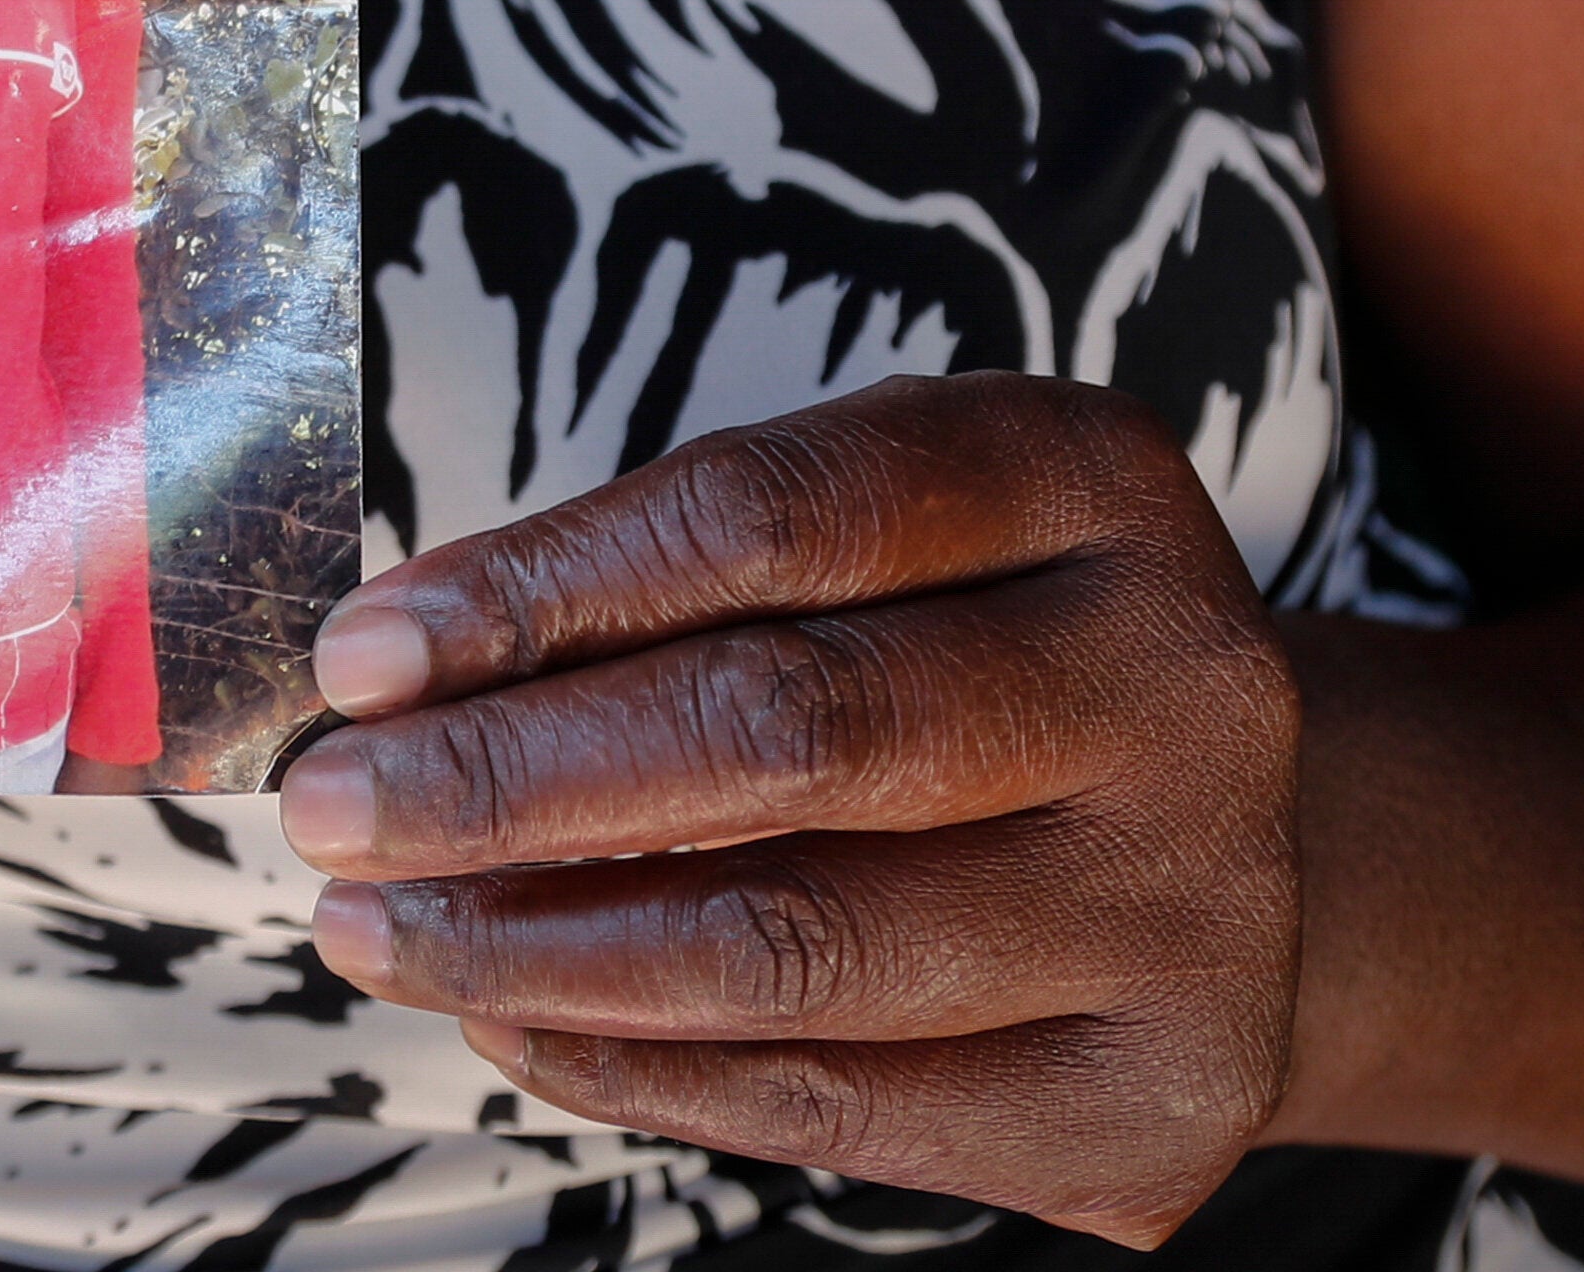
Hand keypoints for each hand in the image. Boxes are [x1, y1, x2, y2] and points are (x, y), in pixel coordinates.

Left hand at [277, 375, 1298, 1249]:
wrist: (1250, 862)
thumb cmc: (990, 662)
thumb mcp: (886, 544)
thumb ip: (685, 586)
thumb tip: (403, 684)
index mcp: (1090, 482)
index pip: (773, 516)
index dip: (543, 587)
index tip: (366, 655)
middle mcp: (1173, 682)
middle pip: (787, 728)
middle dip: (510, 780)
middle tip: (333, 810)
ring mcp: (1186, 904)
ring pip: (800, 943)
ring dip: (540, 945)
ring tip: (383, 928)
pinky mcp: (1155, 1099)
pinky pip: (843, 1101)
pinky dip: (642, 1068)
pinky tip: (516, 1022)